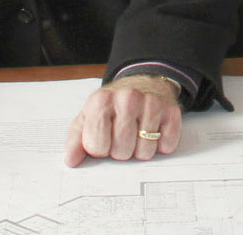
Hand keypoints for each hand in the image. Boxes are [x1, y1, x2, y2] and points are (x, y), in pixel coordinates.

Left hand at [64, 74, 182, 166]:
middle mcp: (127, 99)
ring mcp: (151, 104)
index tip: (103, 138)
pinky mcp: (172, 112)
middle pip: (122, 152)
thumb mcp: (88, 117)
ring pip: (145, 152)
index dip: (100, 149)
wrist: (143, 83)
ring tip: (137, 133)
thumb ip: (76, 140)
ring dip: (140, 150)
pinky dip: (160, 145)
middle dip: (120, 150)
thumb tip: (71, 160)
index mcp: (101, 101)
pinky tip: (154, 131)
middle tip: (122, 135)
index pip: (97, 147)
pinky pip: (166, 146)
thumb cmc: (112, 105)